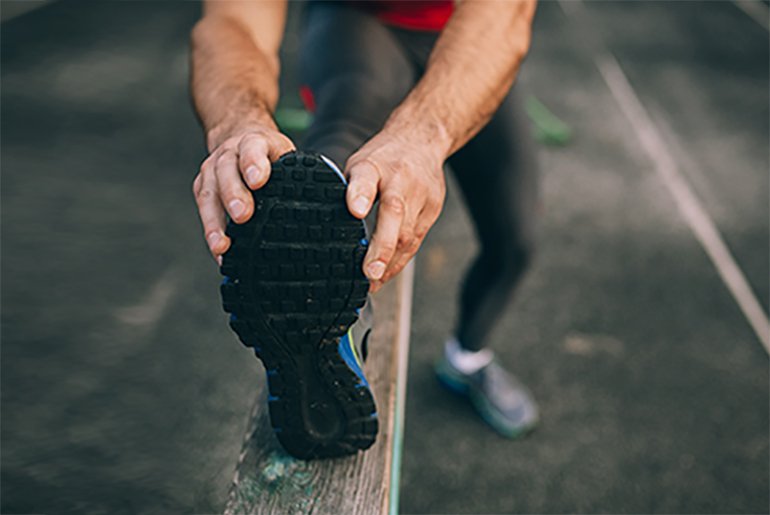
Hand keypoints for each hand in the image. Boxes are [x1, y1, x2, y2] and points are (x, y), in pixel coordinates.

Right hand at [193, 123, 294, 262]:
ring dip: (214, 222)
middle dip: (234, 194)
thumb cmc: (269, 153)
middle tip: (244, 215)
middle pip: (226, 172)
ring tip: (222, 245)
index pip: (253, 148)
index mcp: (254, 142)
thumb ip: (295, 173)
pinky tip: (220, 252)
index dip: (254, 163)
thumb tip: (322, 206)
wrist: (240, 136)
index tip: (258, 180)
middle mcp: (229, 154)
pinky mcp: (202, 188)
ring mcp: (212, 170)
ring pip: (208, 194)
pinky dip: (211, 232)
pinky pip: (204, 210)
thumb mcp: (286, 153)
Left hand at [345, 129, 446, 291]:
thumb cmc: (385, 157)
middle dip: (382, 250)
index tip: (355, 212)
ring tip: (373, 283)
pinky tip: (386, 273)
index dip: (360, 196)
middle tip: (368, 275)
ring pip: (409, 236)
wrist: (423, 141)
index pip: (367, 180)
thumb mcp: (360, 162)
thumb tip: (339, 219)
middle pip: (396, 218)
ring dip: (391, 263)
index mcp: (378, 166)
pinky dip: (400, 260)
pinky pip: (416, 241)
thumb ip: (350, 188)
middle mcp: (404, 182)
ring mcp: (423, 198)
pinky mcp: (433, 211)